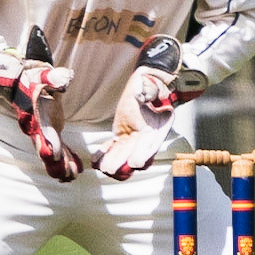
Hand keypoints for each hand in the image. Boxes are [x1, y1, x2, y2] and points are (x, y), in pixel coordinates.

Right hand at [0, 49, 82, 180]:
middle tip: (64, 175)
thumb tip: (63, 79)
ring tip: (72, 177)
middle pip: (46, 149)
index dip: (46, 143)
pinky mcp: (51, 132)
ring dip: (61, 166)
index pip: (41, 132)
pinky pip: (59, 149)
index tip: (53, 155)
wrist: (25, 80)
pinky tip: (76, 170)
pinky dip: (67, 159)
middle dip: (54, 163)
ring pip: (52, 153)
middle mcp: (38, 128)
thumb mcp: (44, 75)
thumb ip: (53, 78)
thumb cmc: (35, 78)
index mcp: (36, 116)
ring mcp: (44, 132)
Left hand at [92, 34, 208, 180]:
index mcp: (158, 125)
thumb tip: (146, 92)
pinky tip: (96, 160)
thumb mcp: (152, 85)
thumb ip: (149, 91)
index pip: (151, 143)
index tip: (136, 163)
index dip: (144, 153)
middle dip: (124, 163)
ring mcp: (135, 136)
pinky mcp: (124, 134)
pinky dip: (106, 153)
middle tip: (113, 170)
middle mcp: (148, 134)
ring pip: (124, 153)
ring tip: (104, 167)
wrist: (149, 84)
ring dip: (114, 161)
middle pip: (136, 153)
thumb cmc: (152, 84)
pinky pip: (115, 146)